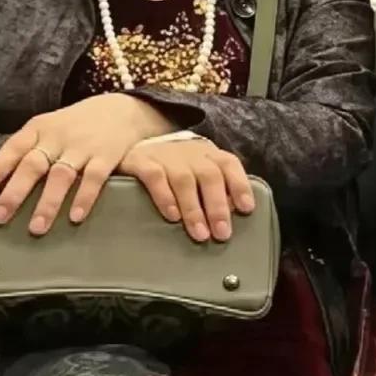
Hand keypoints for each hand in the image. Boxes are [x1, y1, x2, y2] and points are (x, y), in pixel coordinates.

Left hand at [0, 94, 173, 234]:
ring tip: (36, 227)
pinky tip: (75, 217)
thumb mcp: (49, 128)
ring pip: (61, 175)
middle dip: (15, 192)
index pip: (15, 146)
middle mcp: (58, 137)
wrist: (121, 109)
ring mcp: (83, 147)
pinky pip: (94, 178)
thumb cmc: (77, 126)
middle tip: (0, 217)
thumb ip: (28, 151)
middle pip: (34, 165)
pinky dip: (84, 198)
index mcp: (39, 129)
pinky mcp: (107, 155)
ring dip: (48, 202)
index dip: (0, 164)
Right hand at [119, 139, 254, 241]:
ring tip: (200, 234)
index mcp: (208, 154)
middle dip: (218, 206)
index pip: (229, 165)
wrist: (128, 141)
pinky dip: (165, 197)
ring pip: (185, 180)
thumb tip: (230, 215)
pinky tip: (172, 216)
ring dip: (194, 209)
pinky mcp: (141, 161)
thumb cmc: (173, 167)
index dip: (240, 185)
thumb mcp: (196, 172)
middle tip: (222, 233)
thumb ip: (215, 190)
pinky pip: (155, 177)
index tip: (246, 209)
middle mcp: (190, 152)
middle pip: (210, 176)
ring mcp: (166, 155)